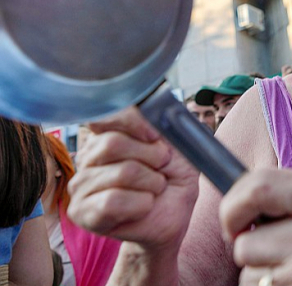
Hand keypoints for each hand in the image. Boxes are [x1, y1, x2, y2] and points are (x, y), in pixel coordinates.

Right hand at [68, 106, 199, 251]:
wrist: (176, 215)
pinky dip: (141, 204)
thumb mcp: (178, 145)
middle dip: (151, 156)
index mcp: (108, 133)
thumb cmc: (174, 177)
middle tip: (162, 168)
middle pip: (112, 143)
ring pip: (121, 173)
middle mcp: (88, 156)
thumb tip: (152, 109)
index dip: (134, 123)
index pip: (106, 115)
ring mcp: (80, 184)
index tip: (156, 136)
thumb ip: (162, 124)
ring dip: (151, 183)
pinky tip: (144, 206)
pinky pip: (113, 202)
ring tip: (154, 189)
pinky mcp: (81, 212)